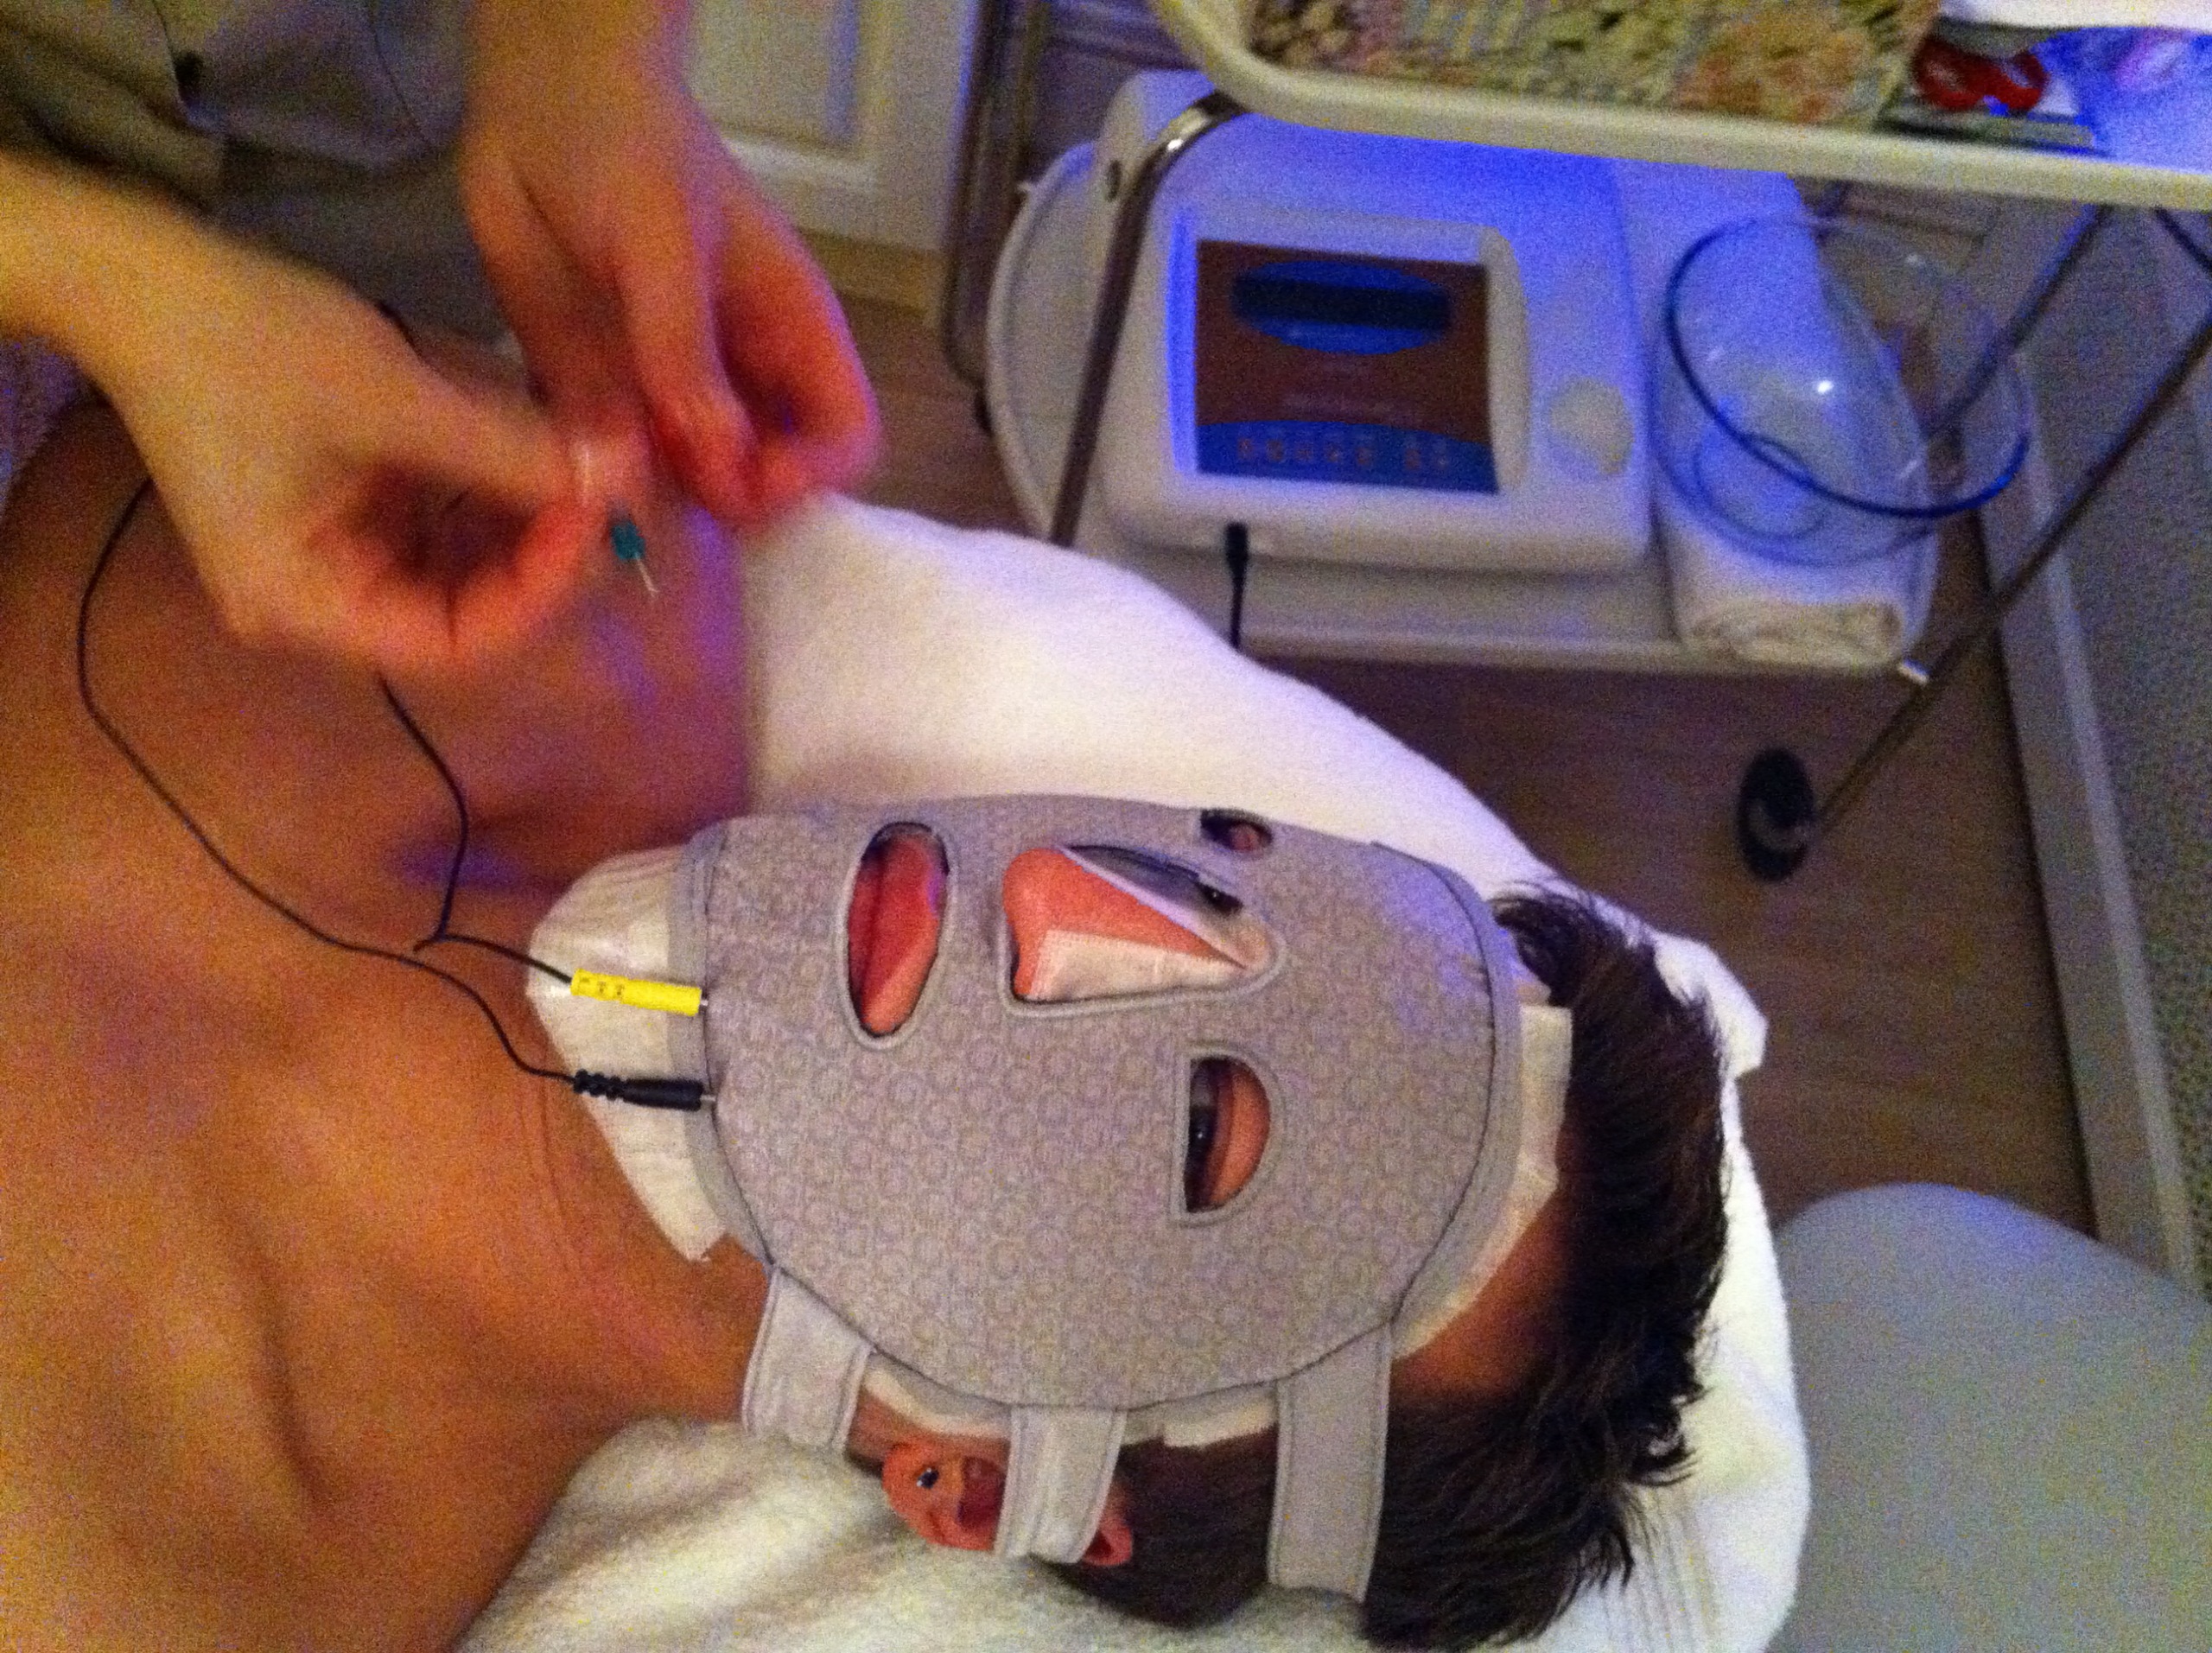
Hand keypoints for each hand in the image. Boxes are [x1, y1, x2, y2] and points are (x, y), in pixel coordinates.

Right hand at [100, 225, 614, 673]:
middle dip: (545, 554)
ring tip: (591, 465)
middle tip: (613, 489)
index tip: (597, 519)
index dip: (540, 592)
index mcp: (307, 606)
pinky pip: (442, 524)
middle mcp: (321, 602)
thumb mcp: (392, 396)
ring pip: (465, 566)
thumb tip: (621, 478)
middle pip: (467, 610)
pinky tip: (548, 450)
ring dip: (531, 522)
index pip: (457, 644)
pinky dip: (496, 493)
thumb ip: (510, 448)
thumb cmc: (249, 342)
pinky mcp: (351, 510)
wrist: (146, 277)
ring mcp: (336, 556)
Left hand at [461, 0, 879, 527]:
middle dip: (729, 506)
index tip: (742, 485)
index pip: (843, 436)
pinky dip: (597, 487)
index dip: (809, 477)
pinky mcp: (602, 397)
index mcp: (790, 332)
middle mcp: (740, 376)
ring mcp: (670, 391)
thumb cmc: (626, 147)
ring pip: (691, 487)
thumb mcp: (661, 240)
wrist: (533, 96)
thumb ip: (682, 350)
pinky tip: (564, 480)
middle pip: (770, 479)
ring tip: (605, 497)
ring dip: (658, 506)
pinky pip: (613, 465)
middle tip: (661, 501)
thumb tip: (714, 462)